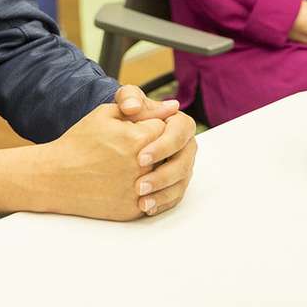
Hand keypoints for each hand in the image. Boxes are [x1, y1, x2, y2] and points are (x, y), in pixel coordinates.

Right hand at [32, 103, 165, 220]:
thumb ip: (142, 108)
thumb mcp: (106, 114)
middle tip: (133, 149)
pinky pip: (156, 200)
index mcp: (138, 138)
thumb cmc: (79, 142)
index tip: (136, 130)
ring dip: (156, 171)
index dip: (151, 127)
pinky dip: (149, 192)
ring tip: (133, 165)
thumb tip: (173, 107)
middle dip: (156, 149)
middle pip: (169, 154)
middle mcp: (142, 166)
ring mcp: (137, 190)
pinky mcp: (132, 209)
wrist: (55, 177)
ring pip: (166, 179)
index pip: (166, 128)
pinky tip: (131, 182)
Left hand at [114, 85, 198, 214]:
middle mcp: (185, 146)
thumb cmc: (127, 113)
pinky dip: (161, 204)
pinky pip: (174, 196)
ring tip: (141, 200)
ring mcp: (182, 166)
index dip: (163, 146)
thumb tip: (133, 107)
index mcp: (180, 123)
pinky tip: (145, 207)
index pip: (179, 134)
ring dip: (162, 194)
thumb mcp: (126, 101)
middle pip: (183, 163)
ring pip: (180, 183)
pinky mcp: (175, 183)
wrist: (120, 134)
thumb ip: (129, 98)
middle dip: (162, 175)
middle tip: (139, 185)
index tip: (140, 157)